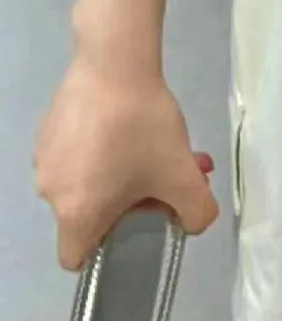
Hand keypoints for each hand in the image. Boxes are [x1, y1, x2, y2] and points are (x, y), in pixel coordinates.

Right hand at [35, 51, 218, 271]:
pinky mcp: (48, 127)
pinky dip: (105, 147)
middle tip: (171, 172)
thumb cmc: (142, 128)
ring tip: (165, 143)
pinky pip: (79, 152)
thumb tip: (189, 222)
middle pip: (93, 212)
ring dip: (127, 170)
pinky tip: (133, 121)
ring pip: (89, 180)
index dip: (109, 250)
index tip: (139, 223)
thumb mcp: (184, 177)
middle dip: (135, 200)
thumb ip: (197, 214)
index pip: (77, 258)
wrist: (114, 63)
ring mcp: (45, 157)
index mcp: (75, 213)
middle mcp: (50, 191)